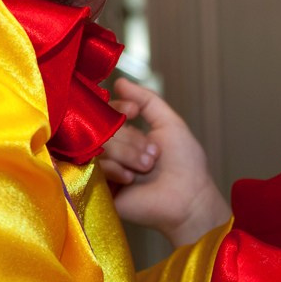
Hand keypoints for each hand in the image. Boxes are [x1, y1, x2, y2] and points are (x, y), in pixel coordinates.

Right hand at [103, 78, 230, 247]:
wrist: (188, 200)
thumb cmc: (185, 163)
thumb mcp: (169, 123)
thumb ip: (147, 100)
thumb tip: (119, 81)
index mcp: (128, 135)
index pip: (107, 111)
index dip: (118, 107)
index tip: (134, 110)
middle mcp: (114, 150)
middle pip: (103, 129)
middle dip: (130, 139)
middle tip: (152, 156)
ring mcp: (105, 170)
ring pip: (98, 146)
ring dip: (126, 154)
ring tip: (146, 168)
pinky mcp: (98, 189)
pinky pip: (92, 167)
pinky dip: (114, 169)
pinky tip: (130, 179)